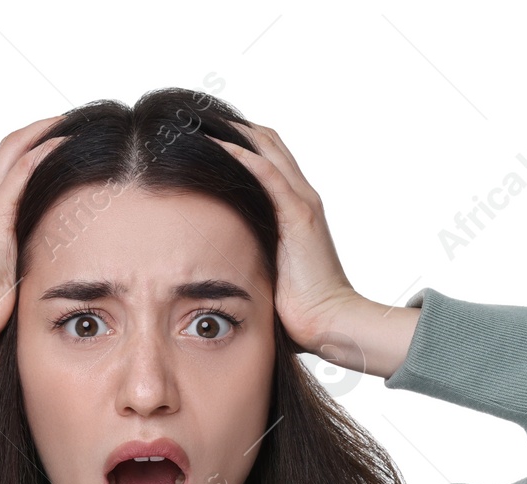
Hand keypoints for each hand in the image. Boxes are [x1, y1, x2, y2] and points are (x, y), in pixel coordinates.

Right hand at [0, 114, 67, 355]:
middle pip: (8, 148)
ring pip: (14, 149)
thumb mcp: (7, 280)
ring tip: (74, 121)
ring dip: (45, 131)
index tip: (59, 142)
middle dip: (39, 130)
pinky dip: (45, 150)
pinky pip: (22, 168)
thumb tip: (52, 273)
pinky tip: (68, 141)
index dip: (31, 150)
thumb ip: (24, 264)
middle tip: (71, 120)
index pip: (6, 170)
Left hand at [202, 122, 364, 354]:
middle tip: (197, 119)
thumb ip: (253, 251)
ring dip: (234, 132)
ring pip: (269, 149)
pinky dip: (242, 155)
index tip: (205, 135)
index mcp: (297, 209)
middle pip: (269, 144)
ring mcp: (302, 203)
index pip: (269, 159)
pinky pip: (268, 174)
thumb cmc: (299, 307)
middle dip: (234, 127)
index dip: (241, 141)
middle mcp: (302, 198)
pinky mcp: (298, 215)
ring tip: (200, 122)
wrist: (329, 321)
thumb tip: (220, 257)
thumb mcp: (270, 269)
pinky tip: (216, 145)